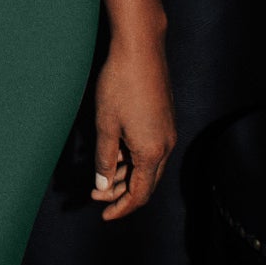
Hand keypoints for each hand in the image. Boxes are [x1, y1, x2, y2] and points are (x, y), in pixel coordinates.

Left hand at [91, 35, 175, 219]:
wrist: (141, 50)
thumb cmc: (120, 85)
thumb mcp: (105, 124)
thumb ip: (105, 159)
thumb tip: (103, 187)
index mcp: (152, 152)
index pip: (139, 194)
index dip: (122, 208)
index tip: (103, 214)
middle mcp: (166, 146)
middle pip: (146, 183)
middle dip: (122, 194)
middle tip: (97, 196)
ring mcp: (168, 132)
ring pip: (149, 166)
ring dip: (127, 175)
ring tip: (103, 177)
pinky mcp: (165, 119)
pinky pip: (151, 150)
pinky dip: (134, 159)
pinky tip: (116, 153)